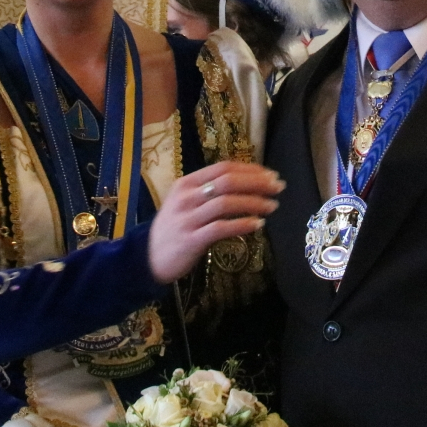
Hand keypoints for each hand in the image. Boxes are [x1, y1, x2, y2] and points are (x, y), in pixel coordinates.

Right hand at [148, 160, 282, 283]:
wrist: (147, 258)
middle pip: (227, 182)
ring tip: (272, 206)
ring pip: (226, 203)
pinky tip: (257, 225)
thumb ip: (210, 194)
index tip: (270, 174)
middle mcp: (187, 197)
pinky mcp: (191, 239)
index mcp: (186, 183)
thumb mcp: (186, 203)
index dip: (249, 169)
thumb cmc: (173, 229)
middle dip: (256, 183)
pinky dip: (242, 225)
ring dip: (254, 203)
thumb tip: (248, 187)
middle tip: (278, 187)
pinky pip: (221, 228)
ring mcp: (188, 218)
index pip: (222, 168)